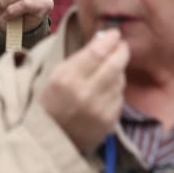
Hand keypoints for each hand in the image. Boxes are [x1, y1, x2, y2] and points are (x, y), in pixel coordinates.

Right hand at [37, 27, 128, 152]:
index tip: (114, 33)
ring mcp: (99, 110)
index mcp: (66, 79)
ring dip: (119, 71)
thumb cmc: (51, 102)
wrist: (51, 139)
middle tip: (122, 45)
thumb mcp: (56, 75)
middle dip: (121, 51)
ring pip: (120, 81)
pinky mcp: (110, 122)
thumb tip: (102, 39)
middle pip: (114, 65)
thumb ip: (80, 57)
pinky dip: (116, 89)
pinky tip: (108, 88)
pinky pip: (120, 98)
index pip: (96, 52)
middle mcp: (85, 94)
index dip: (109, 40)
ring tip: (111, 67)